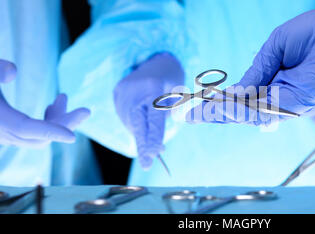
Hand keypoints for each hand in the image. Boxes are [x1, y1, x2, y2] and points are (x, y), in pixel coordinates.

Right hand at [0, 60, 89, 147]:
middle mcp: (1, 132)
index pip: (27, 129)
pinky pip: (33, 134)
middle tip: (87, 110)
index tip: (72, 137)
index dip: (50, 131)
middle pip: (39, 137)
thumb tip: (13, 71)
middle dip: (65, 123)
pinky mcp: (7, 133)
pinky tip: (55, 104)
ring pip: (38, 137)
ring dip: (57, 120)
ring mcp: (4, 136)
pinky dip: (47, 122)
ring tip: (64, 97)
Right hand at [114, 53, 183, 169]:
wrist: (156, 59)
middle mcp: (135, 90)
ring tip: (154, 141)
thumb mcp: (179, 94)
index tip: (154, 155)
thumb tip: (159, 147)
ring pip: (131, 123)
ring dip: (142, 136)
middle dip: (143, 145)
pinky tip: (143, 124)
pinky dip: (135, 126)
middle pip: (138, 124)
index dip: (153, 138)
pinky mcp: (117, 93)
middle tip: (147, 165)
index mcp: (153, 88)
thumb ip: (173, 115)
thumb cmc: (172, 79)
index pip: (153, 118)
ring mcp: (123, 91)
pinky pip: (126, 117)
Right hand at [186, 6, 314, 124]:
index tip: (193, 108)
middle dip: (213, 114)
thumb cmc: (313, 33)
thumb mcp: (274, 48)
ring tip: (196, 113)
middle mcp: (278, 96)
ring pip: (247, 113)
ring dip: (221, 113)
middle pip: (241, 111)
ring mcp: (286, 103)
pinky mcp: (296, 104)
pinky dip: (240, 108)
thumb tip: (235, 91)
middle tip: (187, 115)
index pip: (242, 98)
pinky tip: (221, 106)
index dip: (218, 103)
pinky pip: (262, 109)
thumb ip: (256, 71)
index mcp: (274, 82)